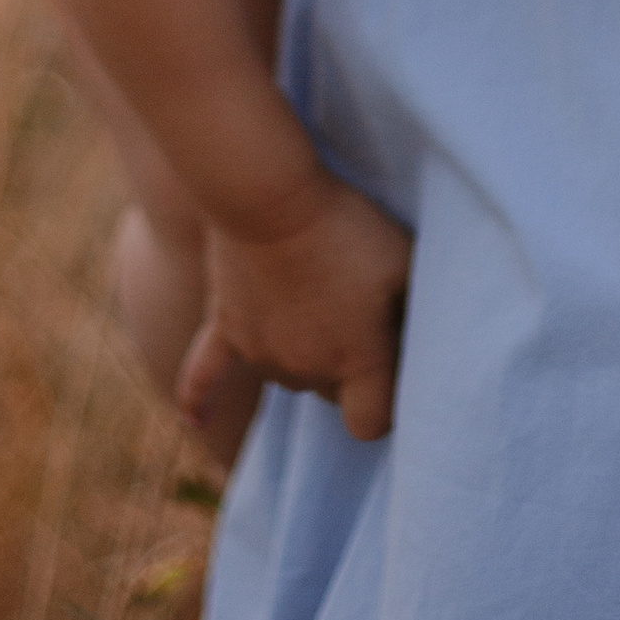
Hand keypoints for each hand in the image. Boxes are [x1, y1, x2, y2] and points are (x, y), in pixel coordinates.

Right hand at [175, 175, 409, 450]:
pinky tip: (196, 421)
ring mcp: (262, 354)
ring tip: (315, 300)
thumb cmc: (347, 227)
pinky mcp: (225, 328)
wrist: (270, 197)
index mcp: (357, 362)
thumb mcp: (405, 263)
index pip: (371, 423)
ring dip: (303, 355)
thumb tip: (422, 340)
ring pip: (289, 376)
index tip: (394, 370)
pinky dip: (199, 398)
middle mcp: (308, 371)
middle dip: (349, 367)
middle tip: (358, 312)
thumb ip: (417, 312)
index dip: (387, 404)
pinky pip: (204, 376)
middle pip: (332, 395)